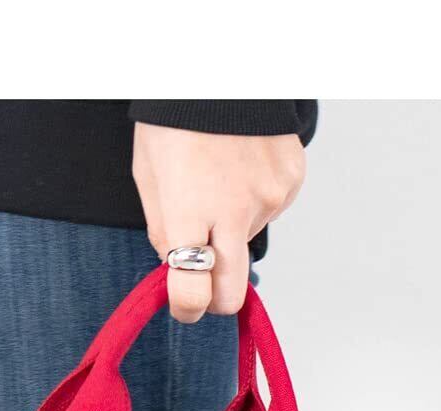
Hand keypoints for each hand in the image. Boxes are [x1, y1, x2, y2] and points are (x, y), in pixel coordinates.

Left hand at [132, 123, 305, 322]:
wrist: (222, 71)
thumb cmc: (175, 120)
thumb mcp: (150, 175)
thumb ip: (162, 230)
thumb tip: (176, 269)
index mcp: (189, 210)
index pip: (192, 291)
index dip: (185, 309)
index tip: (184, 307)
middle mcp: (233, 211)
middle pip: (231, 294)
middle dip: (216, 300)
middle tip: (203, 283)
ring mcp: (268, 199)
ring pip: (247, 244)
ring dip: (231, 230)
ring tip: (218, 184)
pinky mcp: (290, 184)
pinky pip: (268, 214)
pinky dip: (252, 203)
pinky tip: (240, 170)